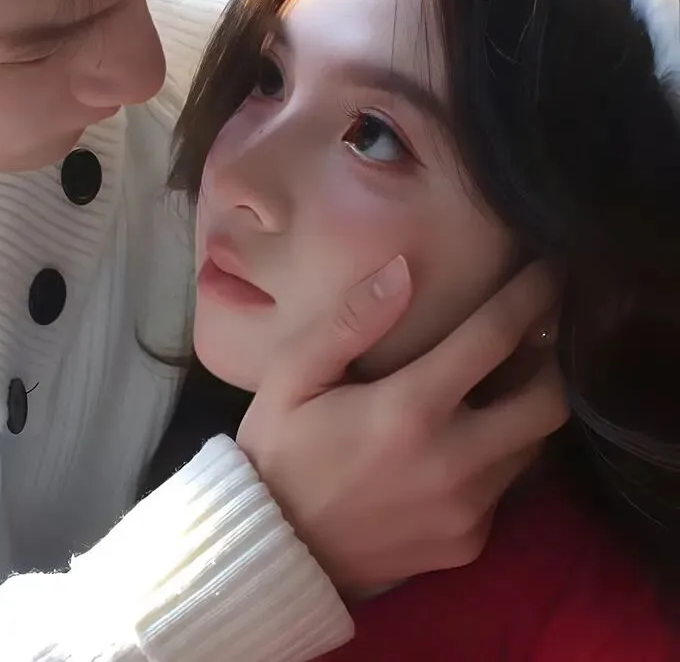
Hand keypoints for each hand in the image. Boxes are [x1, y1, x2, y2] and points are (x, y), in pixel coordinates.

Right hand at [236, 258, 568, 592]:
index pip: (495, 339)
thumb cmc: (278, 449)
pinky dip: (499, 454)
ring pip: (533, 445)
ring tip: (502, 379)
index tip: (547, 270)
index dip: (530, 297)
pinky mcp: (468, 543)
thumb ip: (351, 321)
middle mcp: (454, 461)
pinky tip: (464, 438)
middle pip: (548, 400)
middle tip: (536, 331)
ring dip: (526, 407)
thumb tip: (403, 270)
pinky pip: (505, 487)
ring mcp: (468, 509)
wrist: (272, 552)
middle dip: (551, 359)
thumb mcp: (292, 375)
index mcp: (410, 409)